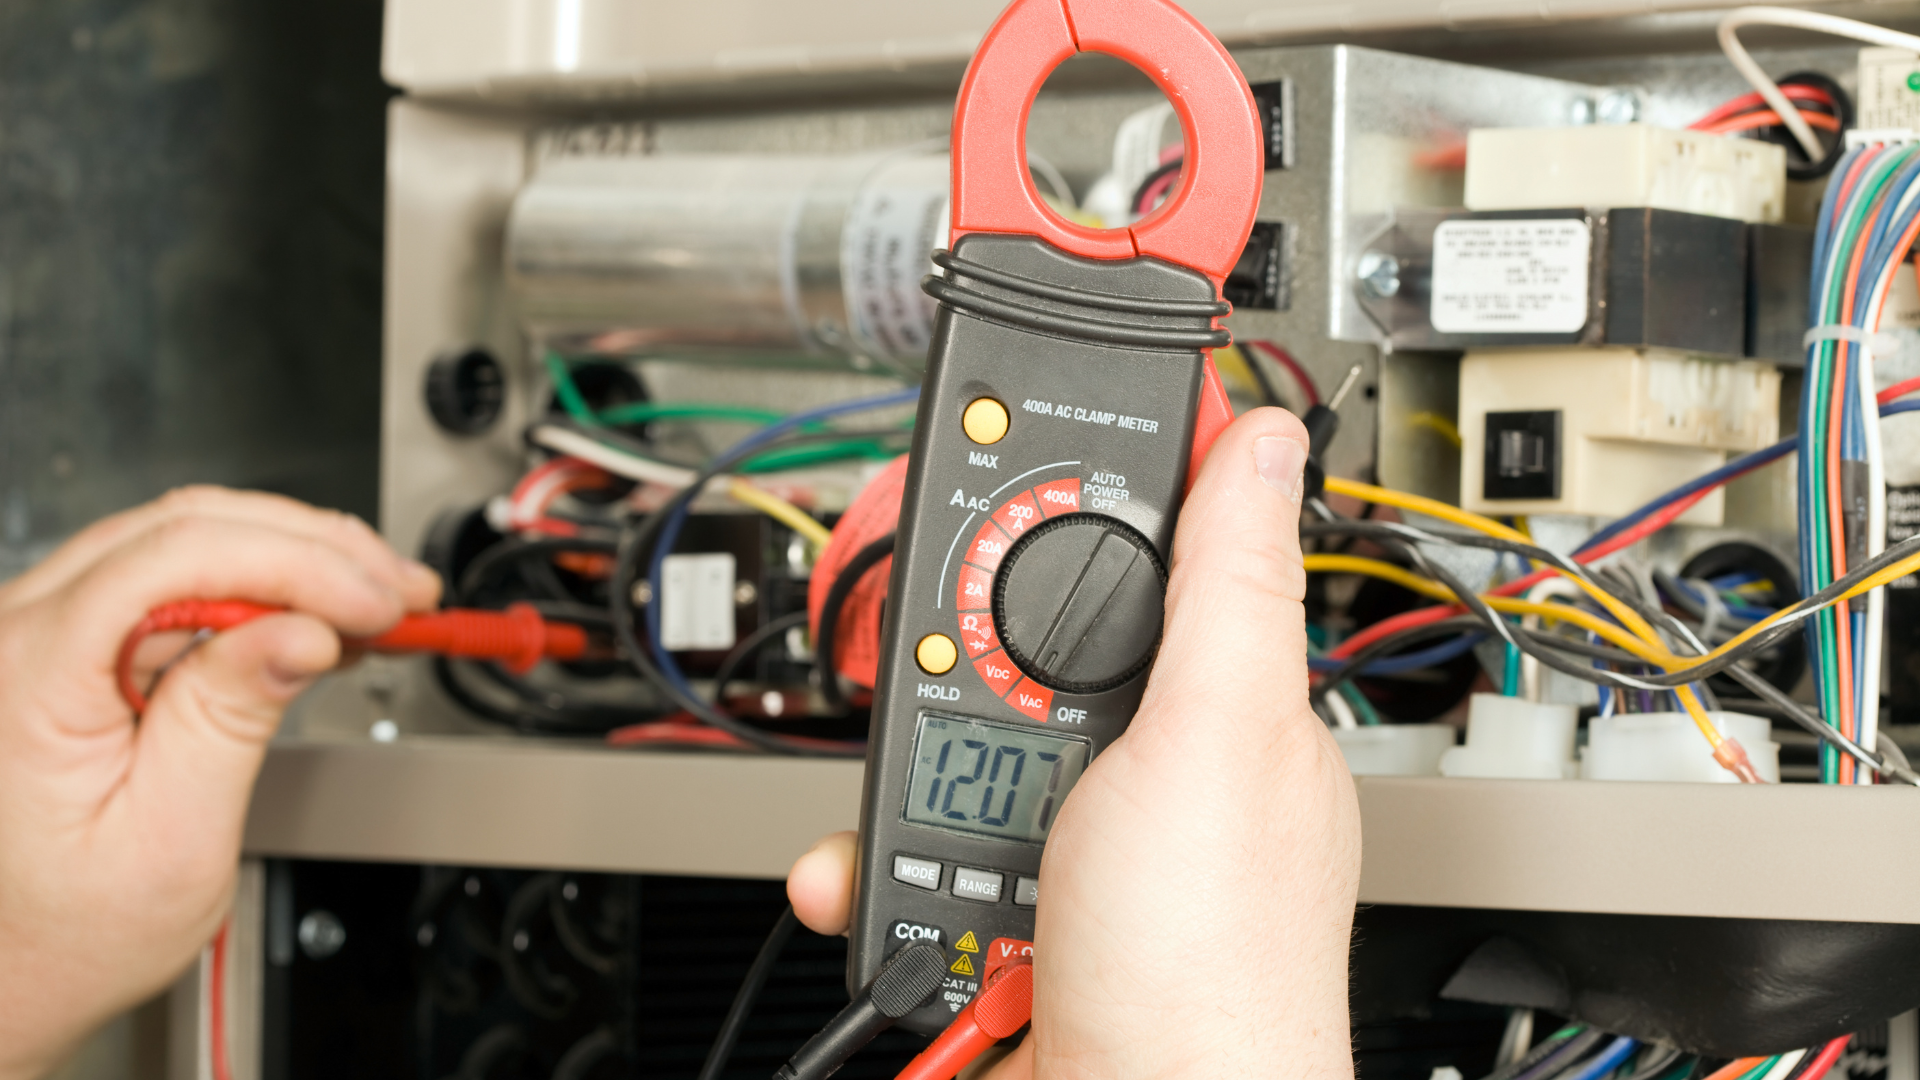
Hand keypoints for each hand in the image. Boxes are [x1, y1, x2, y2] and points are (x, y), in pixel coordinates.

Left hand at [0, 487, 440, 1078]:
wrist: (7, 971)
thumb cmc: (63, 932)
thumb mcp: (170, 841)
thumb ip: (229, 720)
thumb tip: (300, 631)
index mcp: (26, 674)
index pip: (177, 557)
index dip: (297, 563)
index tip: (378, 600)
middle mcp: (16, 632)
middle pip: (186, 527)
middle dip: (316, 549)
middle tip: (403, 590)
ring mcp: (38, 629)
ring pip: (184, 537)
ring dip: (297, 558)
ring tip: (380, 598)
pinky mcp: (71, 640)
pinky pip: (171, 576)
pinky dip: (260, 583)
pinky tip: (320, 609)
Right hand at [788, 408, 1360, 1079]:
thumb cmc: (1211, 965)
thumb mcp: (1215, 738)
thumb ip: (1229, 585)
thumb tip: (1269, 441)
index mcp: (1224, 720)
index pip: (1153, 572)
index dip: (1078, 518)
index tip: (1002, 472)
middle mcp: (1153, 782)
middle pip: (1024, 665)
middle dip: (959, 679)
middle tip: (947, 691)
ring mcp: (1077, 857)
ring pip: (956, 762)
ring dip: (902, 792)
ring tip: (916, 824)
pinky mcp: (1006, 922)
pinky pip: (915, 863)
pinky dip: (876, 876)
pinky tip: (875, 890)